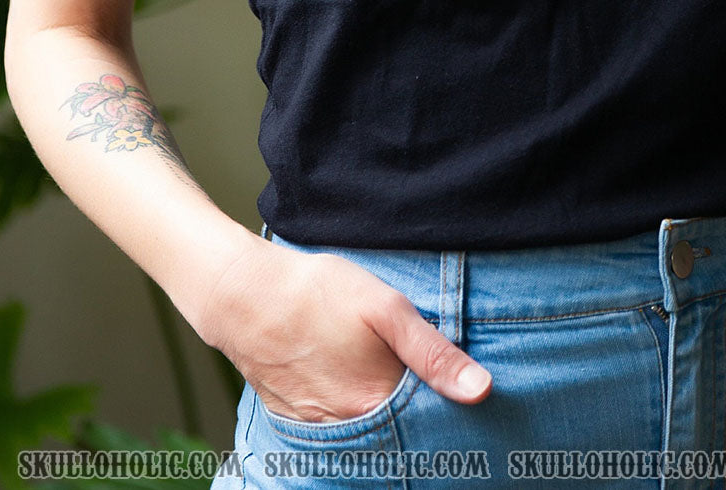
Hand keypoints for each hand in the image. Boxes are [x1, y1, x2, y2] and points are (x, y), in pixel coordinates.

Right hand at [198, 236, 492, 422]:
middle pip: (397, 433)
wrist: (244, 294)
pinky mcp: (295, 420)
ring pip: (365, 432)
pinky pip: (335, 429)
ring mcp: (317, 428)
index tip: (462, 399)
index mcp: (376, 403)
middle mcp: (347, 427)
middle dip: (416, 418)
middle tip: (422, 384)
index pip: (429, 425)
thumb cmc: (318, 292)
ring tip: (387, 380)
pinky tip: (354, 384)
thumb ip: (434, 352)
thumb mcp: (386, 308)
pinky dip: (352, 414)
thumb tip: (481, 390)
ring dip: (383, 416)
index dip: (447, 410)